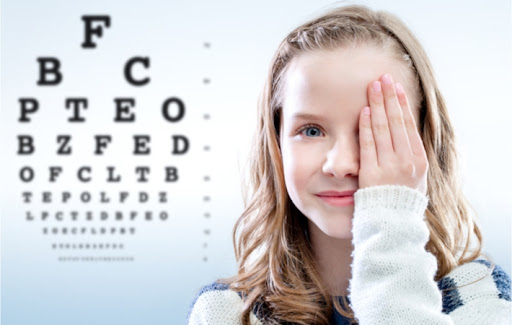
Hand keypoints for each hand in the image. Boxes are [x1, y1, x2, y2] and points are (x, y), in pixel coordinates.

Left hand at [358, 73, 427, 194]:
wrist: (391, 223)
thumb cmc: (401, 199)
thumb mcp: (415, 177)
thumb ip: (411, 155)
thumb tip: (404, 131)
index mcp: (419, 160)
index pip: (409, 125)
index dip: (402, 104)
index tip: (396, 87)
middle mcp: (407, 161)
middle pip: (397, 122)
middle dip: (389, 97)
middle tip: (383, 77)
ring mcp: (389, 166)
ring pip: (384, 129)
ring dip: (378, 105)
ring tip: (373, 86)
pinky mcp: (372, 173)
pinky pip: (369, 145)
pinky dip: (367, 126)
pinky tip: (365, 110)